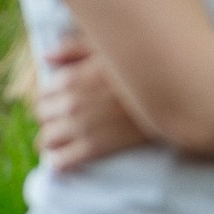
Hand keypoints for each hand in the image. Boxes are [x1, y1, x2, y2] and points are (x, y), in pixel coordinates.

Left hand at [35, 36, 153, 171]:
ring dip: (52, 142)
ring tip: (62, 143)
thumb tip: (46, 57)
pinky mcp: (94, 148)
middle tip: (64, 122)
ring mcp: (81, 127)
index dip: (51, 100)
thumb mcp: (107, 50)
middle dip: (51, 120)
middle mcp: (70, 103)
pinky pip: (63, 161)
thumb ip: (73, 50)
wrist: (171, 98)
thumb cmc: (140, 70)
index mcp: (70, 78)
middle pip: (43, 117)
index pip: (42, 94)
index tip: (61, 104)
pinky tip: (64, 162)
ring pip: (47, 140)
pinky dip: (60, 163)